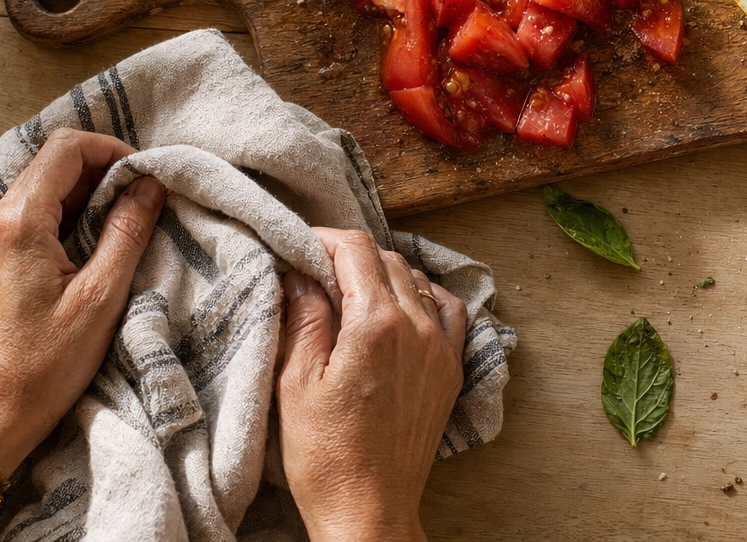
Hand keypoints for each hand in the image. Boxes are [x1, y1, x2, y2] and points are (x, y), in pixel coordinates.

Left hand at [0, 129, 165, 472]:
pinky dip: (75, 213)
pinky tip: (102, 241)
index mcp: (21, 223)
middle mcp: (0, 221)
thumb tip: (150, 184)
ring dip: (92, 191)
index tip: (149, 174)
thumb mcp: (101, 296)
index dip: (113, 150)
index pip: (67, 149)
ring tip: (131, 218)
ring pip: (48, 187)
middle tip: (147, 196)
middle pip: (55, 163)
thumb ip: (127, 231)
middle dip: (106, 168)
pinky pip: (39, 214)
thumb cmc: (44, 365)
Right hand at [277, 228, 466, 541]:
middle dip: (351, 255)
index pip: (356, 249)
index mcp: (376, 325)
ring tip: (353, 290)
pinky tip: (402, 308)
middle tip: (318, 270)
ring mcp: (441, 348)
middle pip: (388, 259)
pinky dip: (425, 297)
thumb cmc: (326, 456)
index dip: (324, 238)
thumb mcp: (296, 384)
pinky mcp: (450, 370)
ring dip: (386, 274)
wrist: (369, 509)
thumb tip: (301, 273)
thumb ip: (304, 318)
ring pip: (419, 280)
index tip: (301, 246)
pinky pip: (448, 311)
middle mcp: (418, 328)